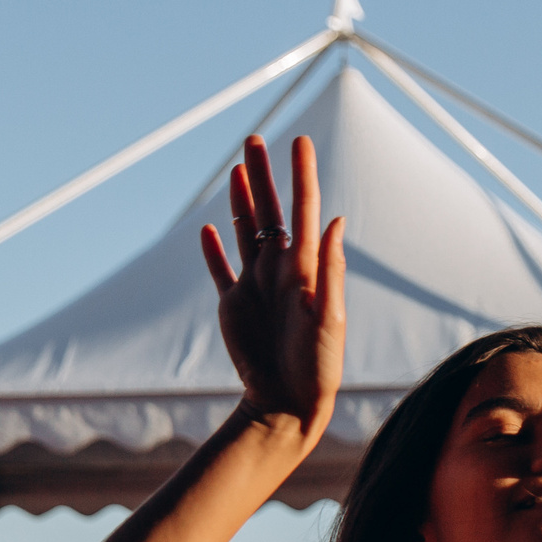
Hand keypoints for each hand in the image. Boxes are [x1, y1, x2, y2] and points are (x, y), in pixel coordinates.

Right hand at [200, 135, 345, 441]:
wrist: (289, 403)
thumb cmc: (318, 367)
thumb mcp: (329, 319)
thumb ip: (331, 270)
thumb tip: (334, 220)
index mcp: (305, 269)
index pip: (303, 211)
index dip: (301, 176)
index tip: (300, 141)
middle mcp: (279, 271)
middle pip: (268, 212)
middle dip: (263, 175)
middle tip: (255, 139)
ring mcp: (255, 287)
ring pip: (245, 232)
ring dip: (241, 200)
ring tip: (238, 168)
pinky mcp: (234, 307)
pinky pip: (221, 271)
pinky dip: (213, 251)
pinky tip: (207, 229)